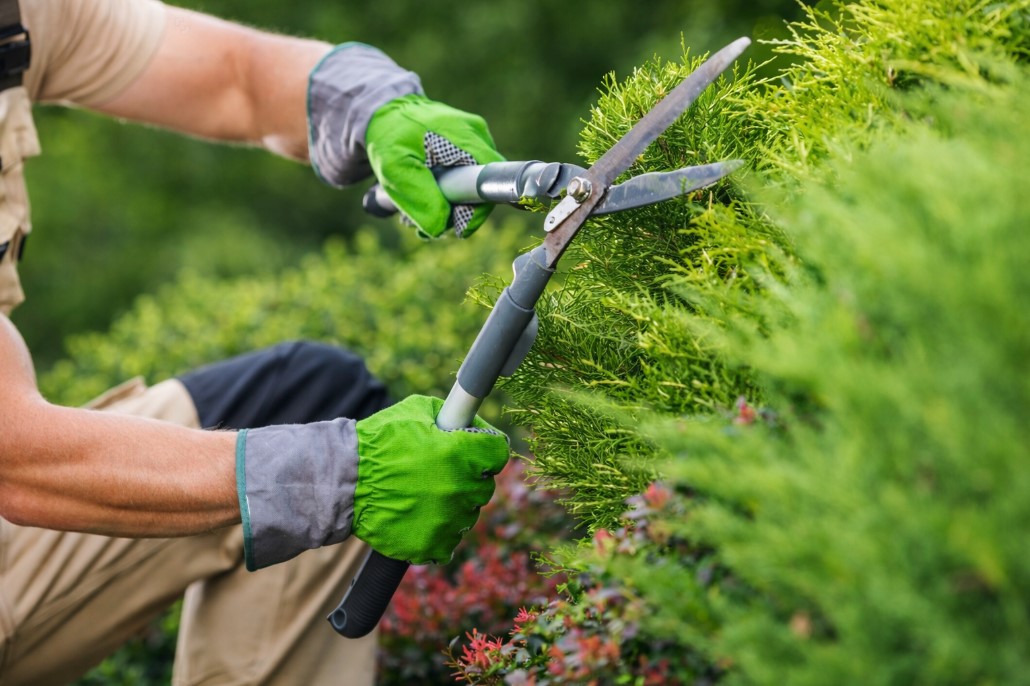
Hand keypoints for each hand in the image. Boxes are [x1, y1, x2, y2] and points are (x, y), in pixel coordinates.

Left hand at [307, 44, 502, 237]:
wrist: (379, 114)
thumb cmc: (387, 136)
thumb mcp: (395, 168)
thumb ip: (419, 198)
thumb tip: (439, 228)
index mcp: (467, 137)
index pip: (491, 182)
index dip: (475, 212)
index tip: (451, 227)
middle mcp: (476, 137)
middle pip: (480, 191)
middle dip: (452, 215)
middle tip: (420, 226)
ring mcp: (471, 143)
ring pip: (469, 191)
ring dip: (442, 210)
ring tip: (411, 212)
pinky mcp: (462, 151)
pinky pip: (461, 183)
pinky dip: (440, 197)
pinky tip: (419, 198)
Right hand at [351, 395, 509, 562]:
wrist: (342, 482)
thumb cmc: (378, 443)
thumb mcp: (416, 411)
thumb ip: (450, 414)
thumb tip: (468, 421)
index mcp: (461, 454)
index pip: (498, 452)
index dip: (485, 448)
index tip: (475, 450)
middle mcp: (461, 488)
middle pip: (484, 485)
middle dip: (468, 476)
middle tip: (442, 471)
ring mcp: (448, 520)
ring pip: (467, 514)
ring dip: (453, 504)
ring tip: (424, 495)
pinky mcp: (432, 545)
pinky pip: (449, 541)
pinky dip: (438, 532)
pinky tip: (419, 517)